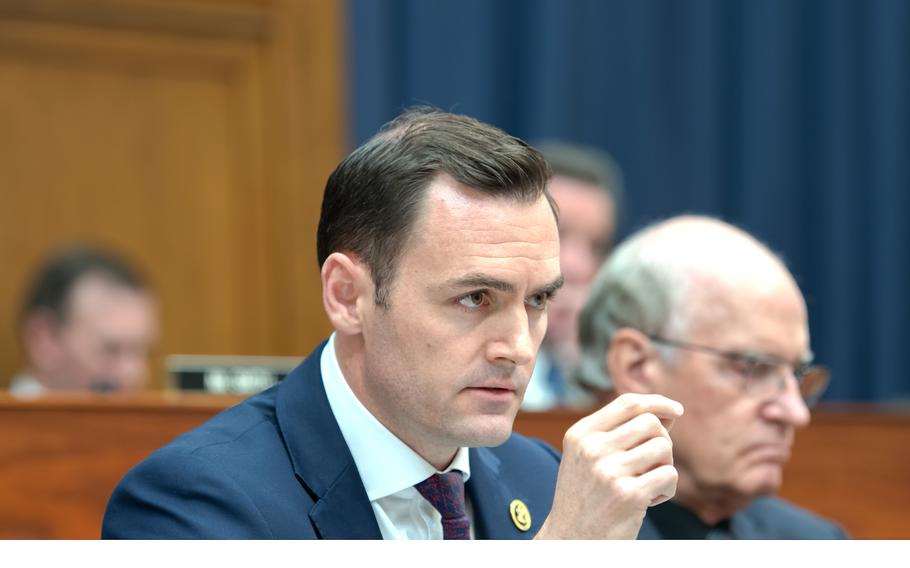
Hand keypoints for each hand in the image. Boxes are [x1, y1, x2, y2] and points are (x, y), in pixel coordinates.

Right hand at [535, 393, 682, 538]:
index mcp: (580, 434)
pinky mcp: (628, 494)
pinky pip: (669, 475)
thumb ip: (616, 433)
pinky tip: (651, 500)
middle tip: (653, 464)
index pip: (627, 403)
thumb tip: (665, 414)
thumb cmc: (586, 496)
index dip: (657, 402)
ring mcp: (609, 471)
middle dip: (662, 441)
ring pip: (663, 447)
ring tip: (648, 483)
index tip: (676, 410)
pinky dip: (667, 489)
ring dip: (664, 466)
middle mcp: (592, 448)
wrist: (571, 539)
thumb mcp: (586, 457)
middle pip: (650, 423)